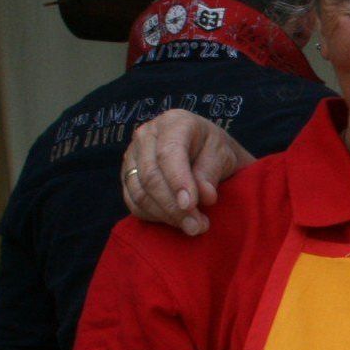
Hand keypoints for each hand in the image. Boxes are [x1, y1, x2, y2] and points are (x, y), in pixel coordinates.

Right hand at [121, 111, 251, 235]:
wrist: (206, 154)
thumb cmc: (216, 152)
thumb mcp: (223, 156)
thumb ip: (211, 173)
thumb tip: (204, 197)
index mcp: (174, 123)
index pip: (168, 153)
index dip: (178, 181)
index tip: (191, 205)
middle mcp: (146, 135)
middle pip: (150, 175)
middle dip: (174, 206)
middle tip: (197, 226)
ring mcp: (132, 155)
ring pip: (139, 191)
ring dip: (165, 215)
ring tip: (193, 227)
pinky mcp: (127, 176)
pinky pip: (133, 201)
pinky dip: (154, 216)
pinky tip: (175, 222)